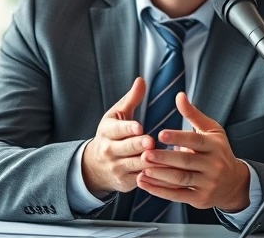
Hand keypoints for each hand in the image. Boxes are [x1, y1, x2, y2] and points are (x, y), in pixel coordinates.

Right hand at [82, 77, 155, 193]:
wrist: (94, 167)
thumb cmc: (112, 135)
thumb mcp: (117, 116)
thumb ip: (131, 100)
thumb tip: (141, 80)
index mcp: (107, 132)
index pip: (117, 130)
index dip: (128, 129)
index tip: (139, 127)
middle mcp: (109, 151)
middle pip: (126, 148)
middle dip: (138, 145)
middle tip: (151, 142)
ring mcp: (116, 168)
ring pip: (135, 165)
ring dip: (151, 162)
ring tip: (166, 157)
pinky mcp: (125, 183)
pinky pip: (142, 179)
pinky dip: (154, 176)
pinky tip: (168, 172)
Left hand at [136, 92, 250, 211]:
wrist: (233, 182)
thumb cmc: (218, 151)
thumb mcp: (211, 131)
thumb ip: (193, 114)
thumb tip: (179, 96)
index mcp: (215, 145)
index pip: (196, 140)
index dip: (178, 137)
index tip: (160, 134)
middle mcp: (213, 164)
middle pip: (186, 161)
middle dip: (164, 158)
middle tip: (145, 154)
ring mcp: (208, 183)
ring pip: (181, 179)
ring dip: (160, 175)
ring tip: (142, 170)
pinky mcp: (200, 198)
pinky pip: (178, 195)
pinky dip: (160, 191)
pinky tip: (145, 183)